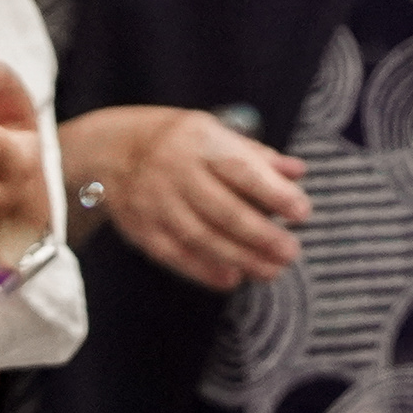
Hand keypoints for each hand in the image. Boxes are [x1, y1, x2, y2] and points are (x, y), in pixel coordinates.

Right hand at [91, 105, 307, 290]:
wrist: (110, 149)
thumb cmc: (180, 141)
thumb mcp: (217, 132)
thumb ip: (258, 155)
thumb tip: (298, 172)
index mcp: (201, 141)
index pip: (241, 169)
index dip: (273, 192)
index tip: (302, 213)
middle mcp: (176, 172)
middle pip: (221, 209)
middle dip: (260, 234)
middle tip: (291, 252)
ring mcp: (154, 202)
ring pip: (199, 236)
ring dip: (237, 257)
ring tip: (270, 271)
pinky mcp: (139, 228)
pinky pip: (172, 253)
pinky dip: (201, 269)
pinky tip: (230, 279)